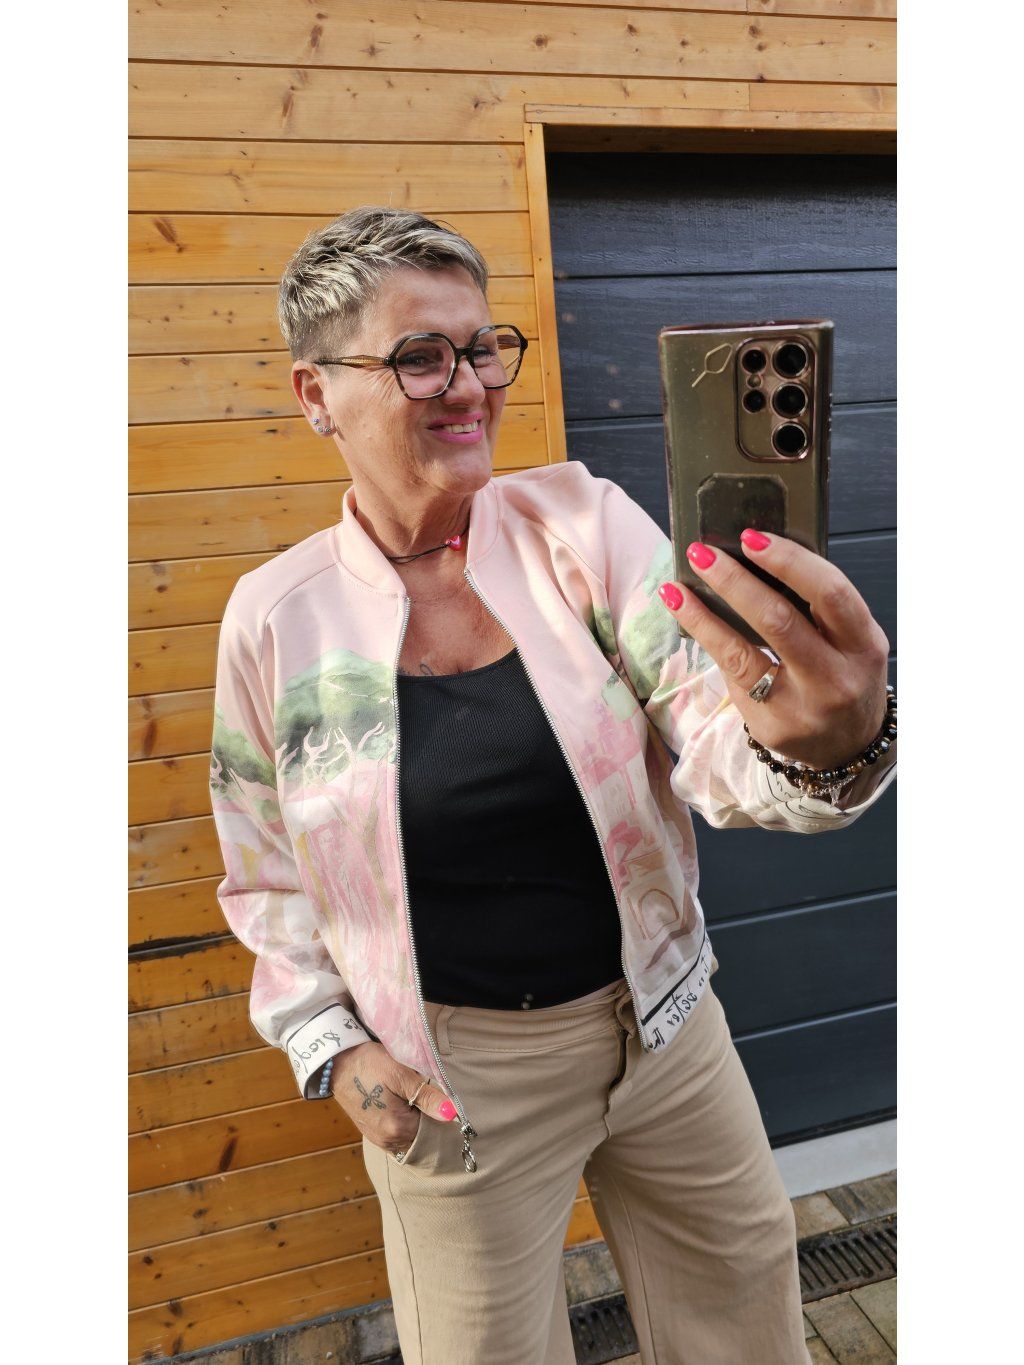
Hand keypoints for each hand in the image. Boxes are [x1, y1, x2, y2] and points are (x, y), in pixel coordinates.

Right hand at [329, 1040, 457, 1153]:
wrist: (337, 1063)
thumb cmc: (370, 1065)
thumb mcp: (402, 1074)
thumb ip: (428, 1097)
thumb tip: (452, 1114)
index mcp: (397, 1129)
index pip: (434, 1131)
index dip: (439, 1114)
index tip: (438, 1097)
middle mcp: (388, 1141)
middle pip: (422, 1138)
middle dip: (429, 1121)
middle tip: (427, 1096)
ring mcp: (378, 1140)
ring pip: (410, 1138)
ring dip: (416, 1123)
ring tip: (413, 1099)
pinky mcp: (372, 1134)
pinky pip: (397, 1136)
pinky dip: (404, 1125)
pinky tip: (403, 1106)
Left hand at [657, 530, 889, 771]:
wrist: (849, 747)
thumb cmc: (844, 677)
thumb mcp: (851, 642)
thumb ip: (817, 609)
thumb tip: (753, 559)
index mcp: (864, 644)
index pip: (830, 592)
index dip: (789, 561)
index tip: (751, 538)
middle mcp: (837, 677)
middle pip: (781, 620)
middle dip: (735, 581)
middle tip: (702, 552)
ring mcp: (803, 706)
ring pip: (744, 651)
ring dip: (704, 612)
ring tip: (678, 585)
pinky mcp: (772, 725)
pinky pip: (732, 674)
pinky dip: (705, 637)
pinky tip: (683, 614)